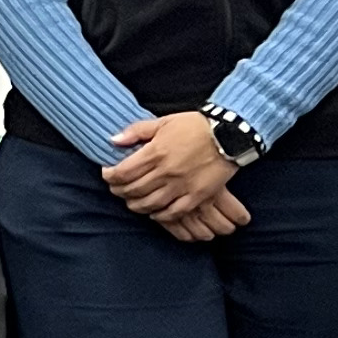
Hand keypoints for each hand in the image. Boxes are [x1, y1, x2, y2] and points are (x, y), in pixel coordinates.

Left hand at [102, 112, 250, 241]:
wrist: (229, 135)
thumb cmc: (195, 126)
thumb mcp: (163, 122)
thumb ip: (136, 131)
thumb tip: (113, 140)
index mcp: (156, 152)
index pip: (123, 172)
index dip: (110, 176)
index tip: (108, 174)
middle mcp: (166, 171)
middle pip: (133, 190)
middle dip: (119, 191)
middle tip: (116, 188)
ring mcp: (181, 186)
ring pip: (149, 204)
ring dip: (136, 205)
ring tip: (132, 200)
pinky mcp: (196, 196)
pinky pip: (173, 212)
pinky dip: (159, 215)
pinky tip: (154, 212)